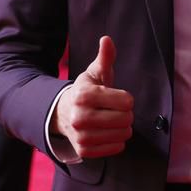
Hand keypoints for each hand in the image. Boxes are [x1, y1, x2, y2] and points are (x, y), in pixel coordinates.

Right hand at [50, 36, 133, 157]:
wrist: (63, 114)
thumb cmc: (86, 91)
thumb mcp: (95, 73)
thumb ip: (105, 57)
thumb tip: (107, 39)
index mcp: (84, 95)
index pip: (127, 101)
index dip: (126, 98)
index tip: (115, 97)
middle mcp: (79, 117)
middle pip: (127, 119)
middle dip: (126, 113)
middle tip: (114, 110)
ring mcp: (81, 136)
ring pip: (124, 134)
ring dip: (123, 128)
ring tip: (110, 121)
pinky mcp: (84, 150)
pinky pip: (116, 148)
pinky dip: (116, 141)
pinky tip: (106, 133)